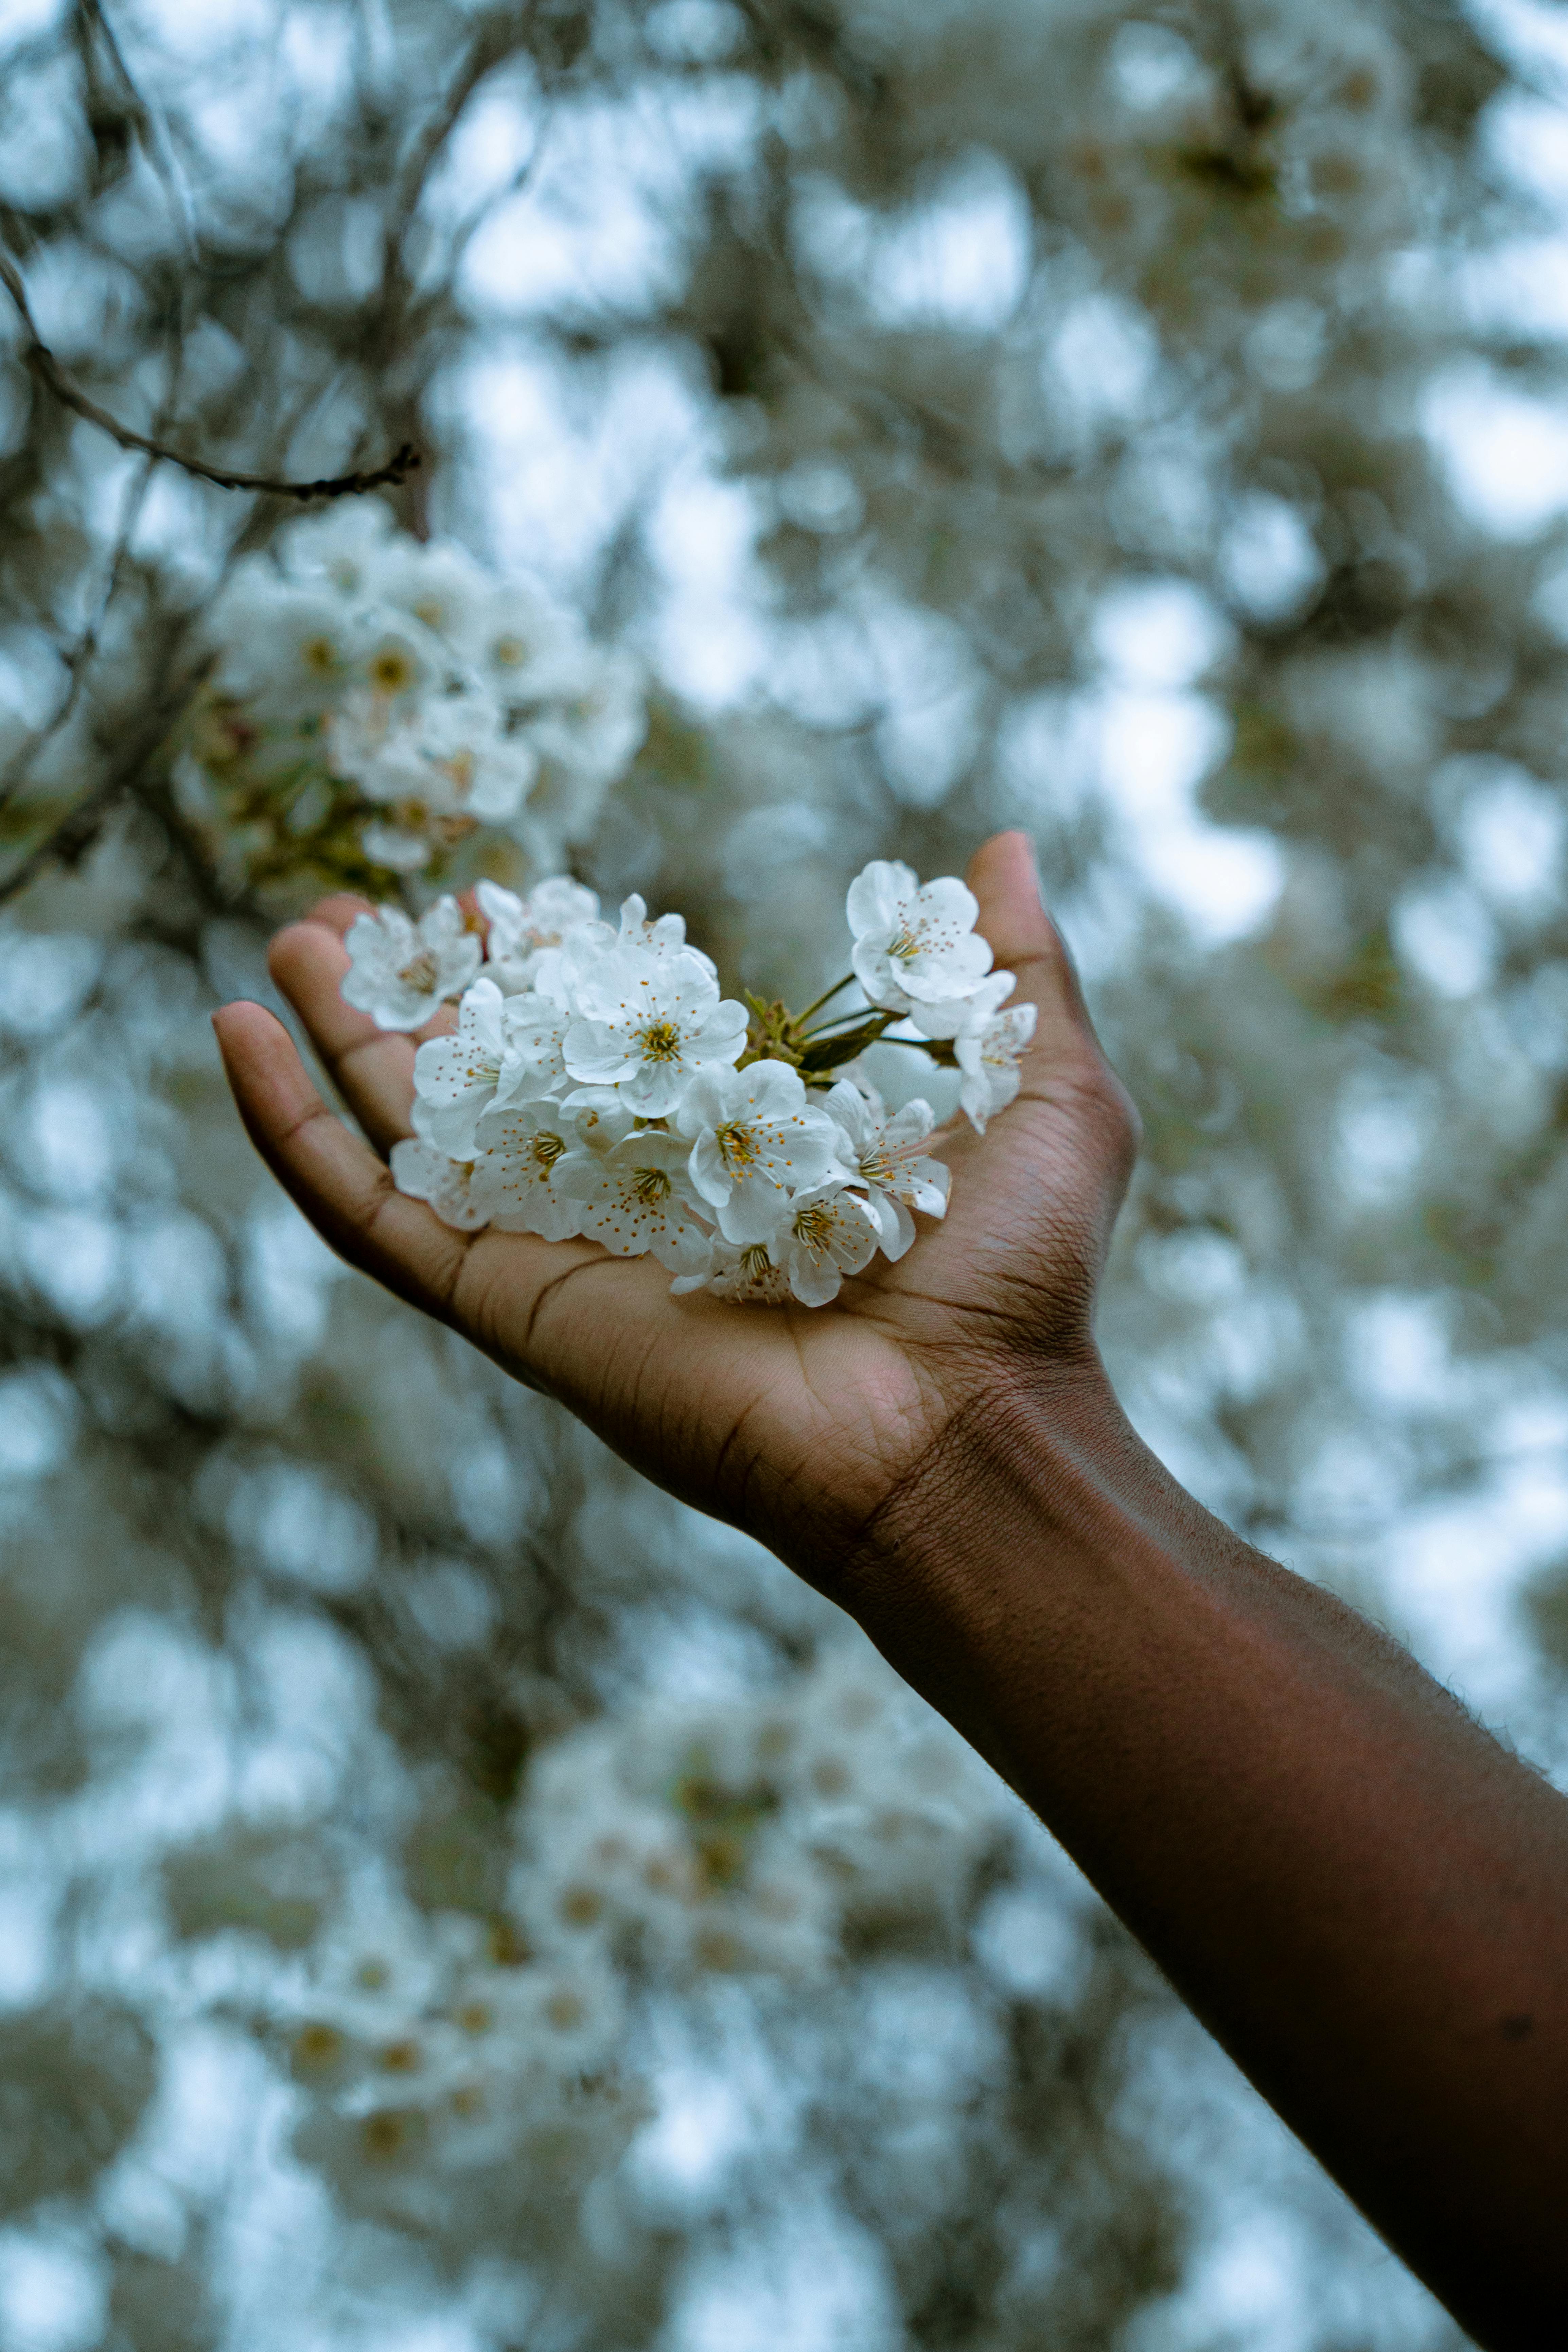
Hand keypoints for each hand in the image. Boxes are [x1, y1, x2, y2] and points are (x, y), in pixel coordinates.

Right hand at [213, 833, 1137, 1585]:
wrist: (967, 1422)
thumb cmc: (1011, 1276)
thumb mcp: (1040, 1087)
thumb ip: (1013, 971)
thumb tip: (1000, 848)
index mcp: (725, 1151)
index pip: (604, 1041)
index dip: (542, 966)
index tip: (499, 895)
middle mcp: (632, 1201)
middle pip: (492, 1083)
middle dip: (425, 996)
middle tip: (365, 910)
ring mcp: (559, 1255)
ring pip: (411, 1136)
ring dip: (340, 1040)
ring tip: (292, 940)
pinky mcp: (510, 1304)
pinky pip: (370, 1216)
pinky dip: (289, 1133)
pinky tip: (235, 1034)